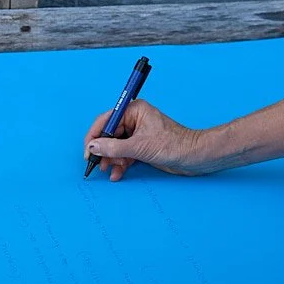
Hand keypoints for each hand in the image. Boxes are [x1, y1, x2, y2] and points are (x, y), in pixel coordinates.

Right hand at [83, 100, 221, 179]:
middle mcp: (135, 119)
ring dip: (112, 159)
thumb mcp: (139, 147)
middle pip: (110, 134)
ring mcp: (139, 133)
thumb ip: (113, 148)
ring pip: (117, 146)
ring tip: (110, 170)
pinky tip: (117, 173)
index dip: (95, 136)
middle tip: (98, 164)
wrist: (194, 157)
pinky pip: (125, 154)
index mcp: (134, 110)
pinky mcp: (143, 146)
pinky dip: (120, 163)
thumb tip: (93, 147)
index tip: (88, 151)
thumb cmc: (174, 145)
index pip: (106, 120)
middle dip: (104, 150)